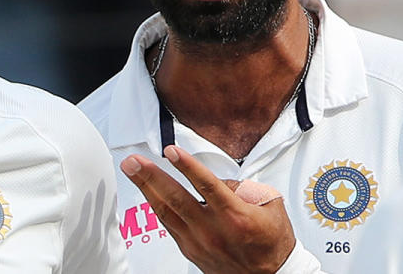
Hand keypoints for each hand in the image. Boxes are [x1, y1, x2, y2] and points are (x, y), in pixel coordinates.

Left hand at [120, 145, 294, 273]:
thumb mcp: (269, 205)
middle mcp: (213, 230)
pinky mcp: (191, 250)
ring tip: (131, 170)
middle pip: (176, 198)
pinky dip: (156, 206)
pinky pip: (169, 224)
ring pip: (166, 211)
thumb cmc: (271, 241)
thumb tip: (220, 179)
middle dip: (151, 176)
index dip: (187, 166)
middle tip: (133, 160)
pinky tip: (146, 192)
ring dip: (145, 188)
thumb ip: (243, 186)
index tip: (171, 151)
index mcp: (235, 215)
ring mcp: (199, 242)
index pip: (206, 185)